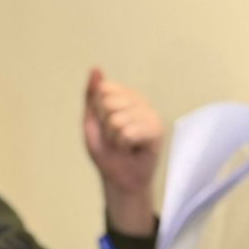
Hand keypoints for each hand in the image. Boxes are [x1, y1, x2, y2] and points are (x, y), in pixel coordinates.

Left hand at [83, 67, 163, 237]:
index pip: (103, 90)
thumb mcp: (92, 122)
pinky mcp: (157, 131)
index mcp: (126, 96)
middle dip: (105, 126)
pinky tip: (132, 149)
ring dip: (114, 139)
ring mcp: (150, 114)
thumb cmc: (107, 152)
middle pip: (109, 103)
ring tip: (123, 145)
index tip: (104, 126)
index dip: (97, 112)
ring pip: (117, 120)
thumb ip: (91, 95)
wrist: (119, 179)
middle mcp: (140, 102)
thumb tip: (95, 69)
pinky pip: (128, 132)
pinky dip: (123, 145)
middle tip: (114, 138)